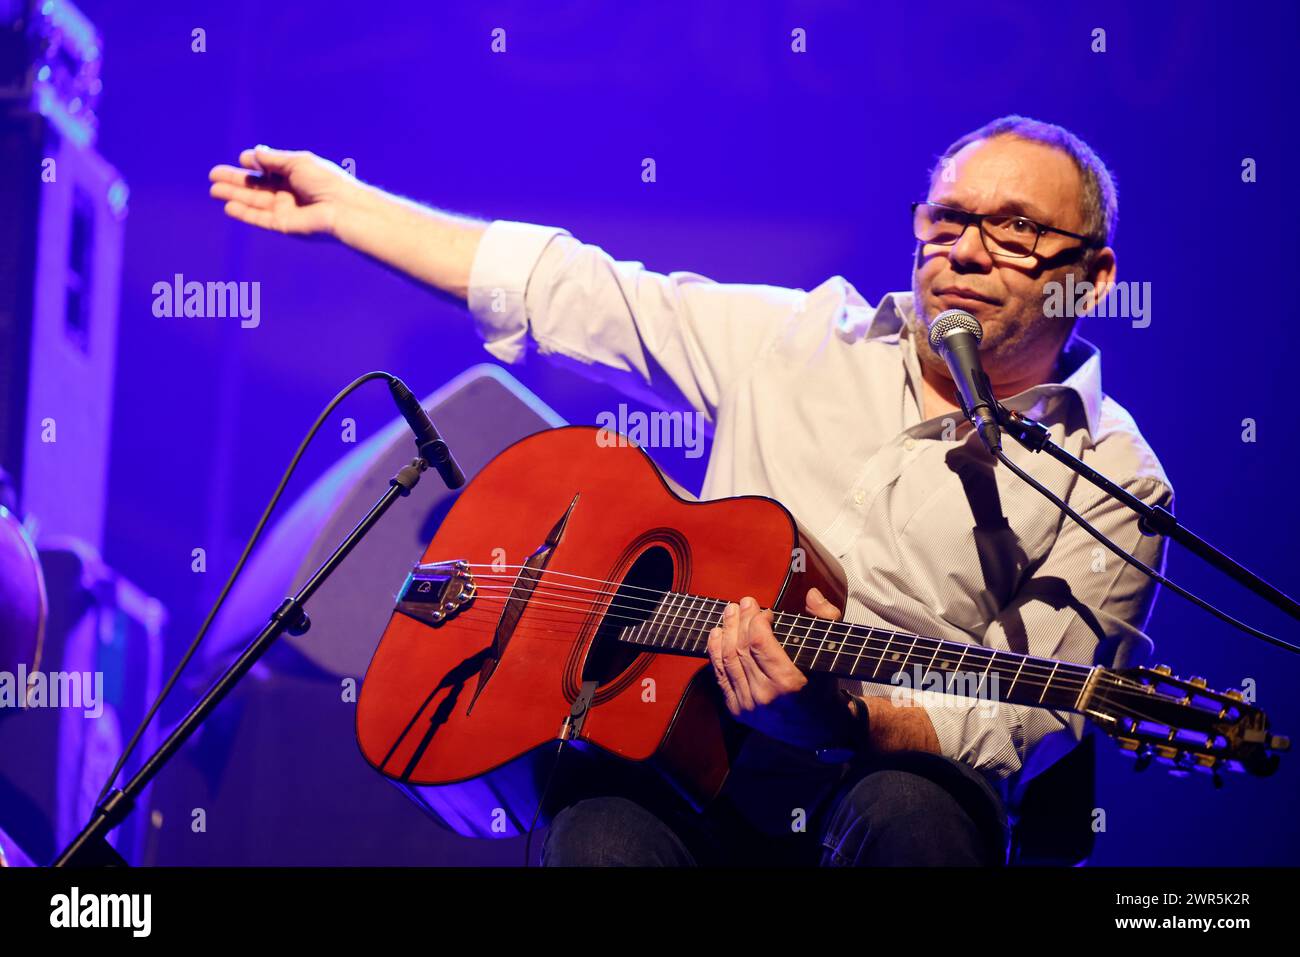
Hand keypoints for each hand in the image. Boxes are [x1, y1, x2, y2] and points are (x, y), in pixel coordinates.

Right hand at [208, 146, 359, 237]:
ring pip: (253, 202)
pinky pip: (259, 219)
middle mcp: (288, 192)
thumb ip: (274, 160)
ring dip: (233, 196)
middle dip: (235, 181)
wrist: (342, 209)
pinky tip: (228, 207)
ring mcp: (285, 209)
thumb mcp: (297, 163)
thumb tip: (253, 154)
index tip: (242, 159)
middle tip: (213, 176)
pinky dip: (244, 213)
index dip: (253, 163)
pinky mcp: (283, 225)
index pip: (268, 168)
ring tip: (213, 190)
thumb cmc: (325, 182)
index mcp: (295, 174)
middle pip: (256, 186)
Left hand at [706, 587, 843, 748]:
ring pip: (727, 660)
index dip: (757, 620)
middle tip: (743, 603)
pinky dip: (715, 652)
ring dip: (726, 631)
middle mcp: (764, 696)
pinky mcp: (737, 710)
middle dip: (740, 620)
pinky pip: (720, 676)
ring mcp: (748, 705)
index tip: (763, 610)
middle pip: (741, 648)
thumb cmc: (825, 687)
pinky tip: (717, 634)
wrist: (819, 730)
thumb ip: (826, 618)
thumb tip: (812, 594)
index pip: (759, 642)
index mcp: (788, 683)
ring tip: (729, 613)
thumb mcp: (832, 652)